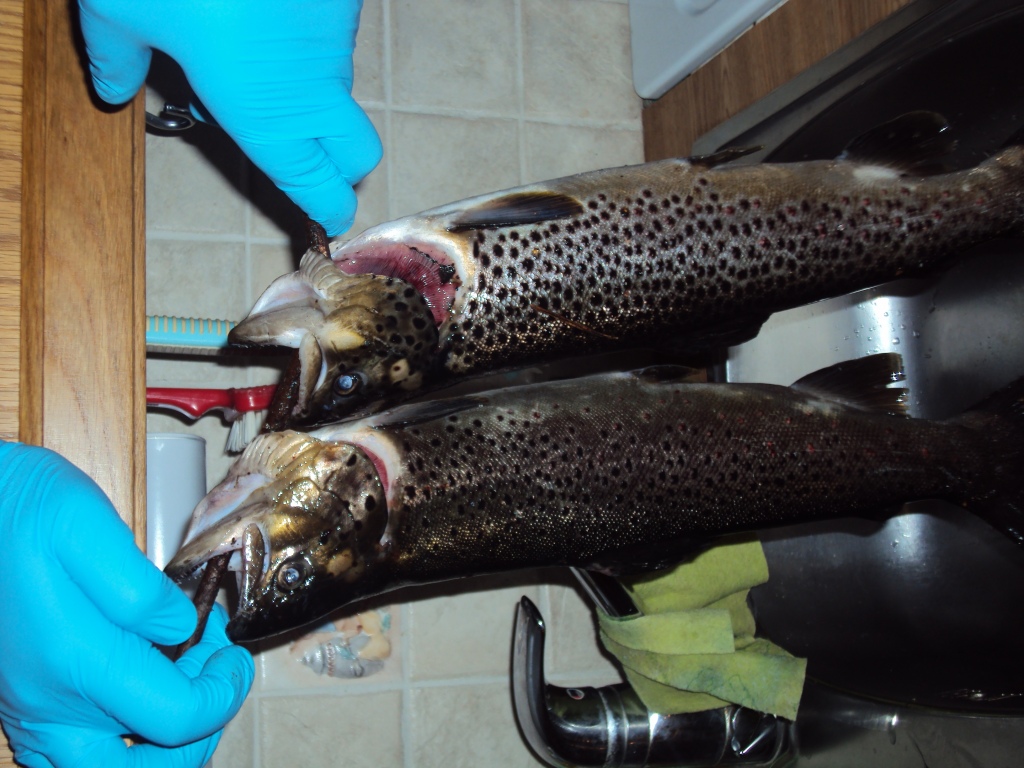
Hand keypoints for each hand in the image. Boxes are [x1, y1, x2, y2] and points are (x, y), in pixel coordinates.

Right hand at [0, 442, 253, 766]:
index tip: (234, 654)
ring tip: (180, 680)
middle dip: (195, 737)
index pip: (178, 719)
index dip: (225, 693)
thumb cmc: (21, 510)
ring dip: (156, 744)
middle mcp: (49, 702)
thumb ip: (141, 588)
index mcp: (78, 662)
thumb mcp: (87, 525)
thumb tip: (181, 628)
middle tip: (211, 678)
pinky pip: (71, 751)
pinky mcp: (21, 701)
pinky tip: (137, 682)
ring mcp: (30, 709)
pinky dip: (117, 737)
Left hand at [78, 0, 382, 235]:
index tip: (325, 225)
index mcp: (267, 117)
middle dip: (340, 166)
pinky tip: (268, 9)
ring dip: (314, 91)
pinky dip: (309, 38)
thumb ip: (118, 60)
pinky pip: (335, 36)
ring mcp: (338, 42)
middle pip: (358, 155)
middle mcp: (315, 91)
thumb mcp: (121, 11)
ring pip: (341, 88)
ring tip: (258, 55)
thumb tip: (114, 90)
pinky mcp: (345, 1)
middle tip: (306, 155)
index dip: (327, 213)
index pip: (321, 188)